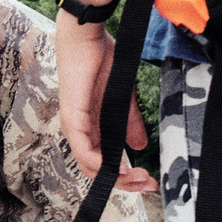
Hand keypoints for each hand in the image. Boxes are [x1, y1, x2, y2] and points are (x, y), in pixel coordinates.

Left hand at [53, 15, 155, 194]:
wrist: (87, 37)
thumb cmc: (101, 62)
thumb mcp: (122, 99)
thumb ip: (129, 124)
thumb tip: (139, 147)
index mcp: (91, 128)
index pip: (104, 163)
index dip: (126, 177)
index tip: (149, 181)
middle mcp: (80, 132)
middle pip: (97, 171)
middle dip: (125, 183)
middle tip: (148, 184)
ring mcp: (74, 126)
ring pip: (90, 166)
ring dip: (115, 177)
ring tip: (138, 179)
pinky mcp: (72, 118)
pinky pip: (82, 150)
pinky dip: (99, 164)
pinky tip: (117, 170)